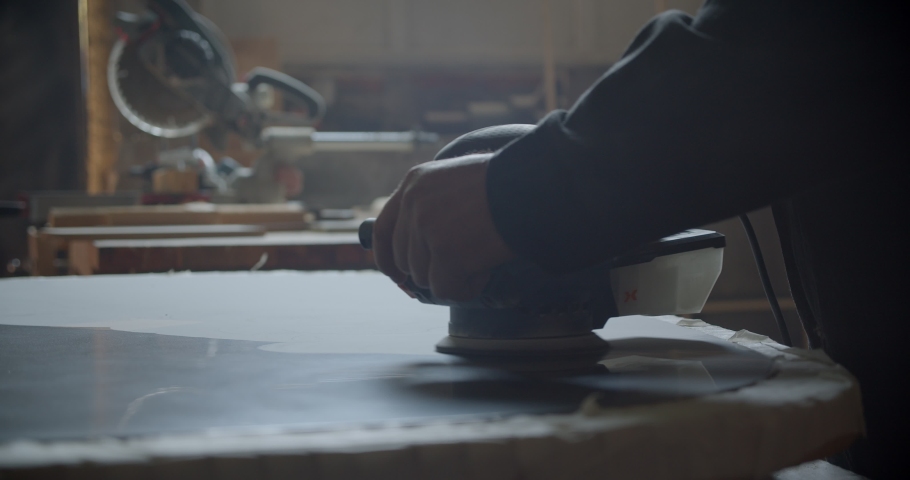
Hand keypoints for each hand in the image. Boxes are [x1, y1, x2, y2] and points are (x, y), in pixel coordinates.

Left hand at [373, 153, 514, 300]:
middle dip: (431, 270)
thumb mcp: (455, 181)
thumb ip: (432, 205)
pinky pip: (445, 289)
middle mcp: (414, 204)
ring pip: (424, 278)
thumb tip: (420, 247)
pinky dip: (465, 288)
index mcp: (414, 184)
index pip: (383, 230)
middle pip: (405, 260)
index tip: (397, 275)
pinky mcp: (446, 253)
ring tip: (480, 258)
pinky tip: (484, 270)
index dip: (387, 259)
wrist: (529, 188)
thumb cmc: (503, 186)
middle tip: (462, 263)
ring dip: (453, 276)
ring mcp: (427, 229)